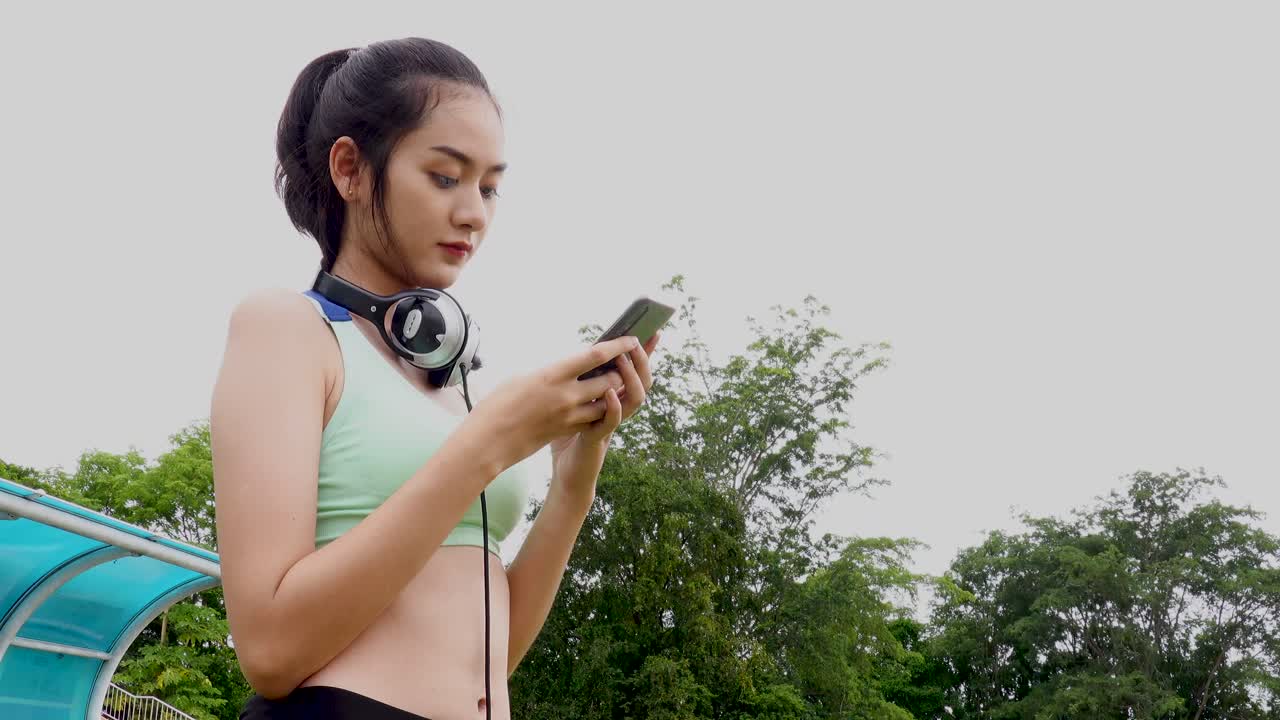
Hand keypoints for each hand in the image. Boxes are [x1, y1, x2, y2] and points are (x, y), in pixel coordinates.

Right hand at [466, 335, 639, 470]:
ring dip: (613, 392)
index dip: (617, 346)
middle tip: (623, 363)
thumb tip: (565, 369)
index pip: (595, 355)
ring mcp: (569, 415)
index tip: (630, 339)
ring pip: (606, 402)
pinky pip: (594, 419)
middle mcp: (566, 394)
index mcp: (553, 373)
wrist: (489, 440)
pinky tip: (599, 403)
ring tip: (613, 383)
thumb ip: (550, 372)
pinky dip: (601, 410)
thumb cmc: (498, 404)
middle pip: (609, 380)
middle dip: (620, 371)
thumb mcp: (522, 377)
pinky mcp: (567, 431)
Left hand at [548, 332, 659, 498]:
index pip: (636, 372)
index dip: (647, 354)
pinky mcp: (599, 438)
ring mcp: (611, 424)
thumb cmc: (567, 437)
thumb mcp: (572, 403)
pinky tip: (609, 392)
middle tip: (636, 342)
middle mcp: (619, 410)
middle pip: (643, 382)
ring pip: (635, 399)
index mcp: (614, 399)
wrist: (567, 475)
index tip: (653, 331)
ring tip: (623, 359)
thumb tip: (576, 351)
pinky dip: (613, 406)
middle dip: (642, 361)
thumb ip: (579, 382)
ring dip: (630, 378)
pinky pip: (612, 422)